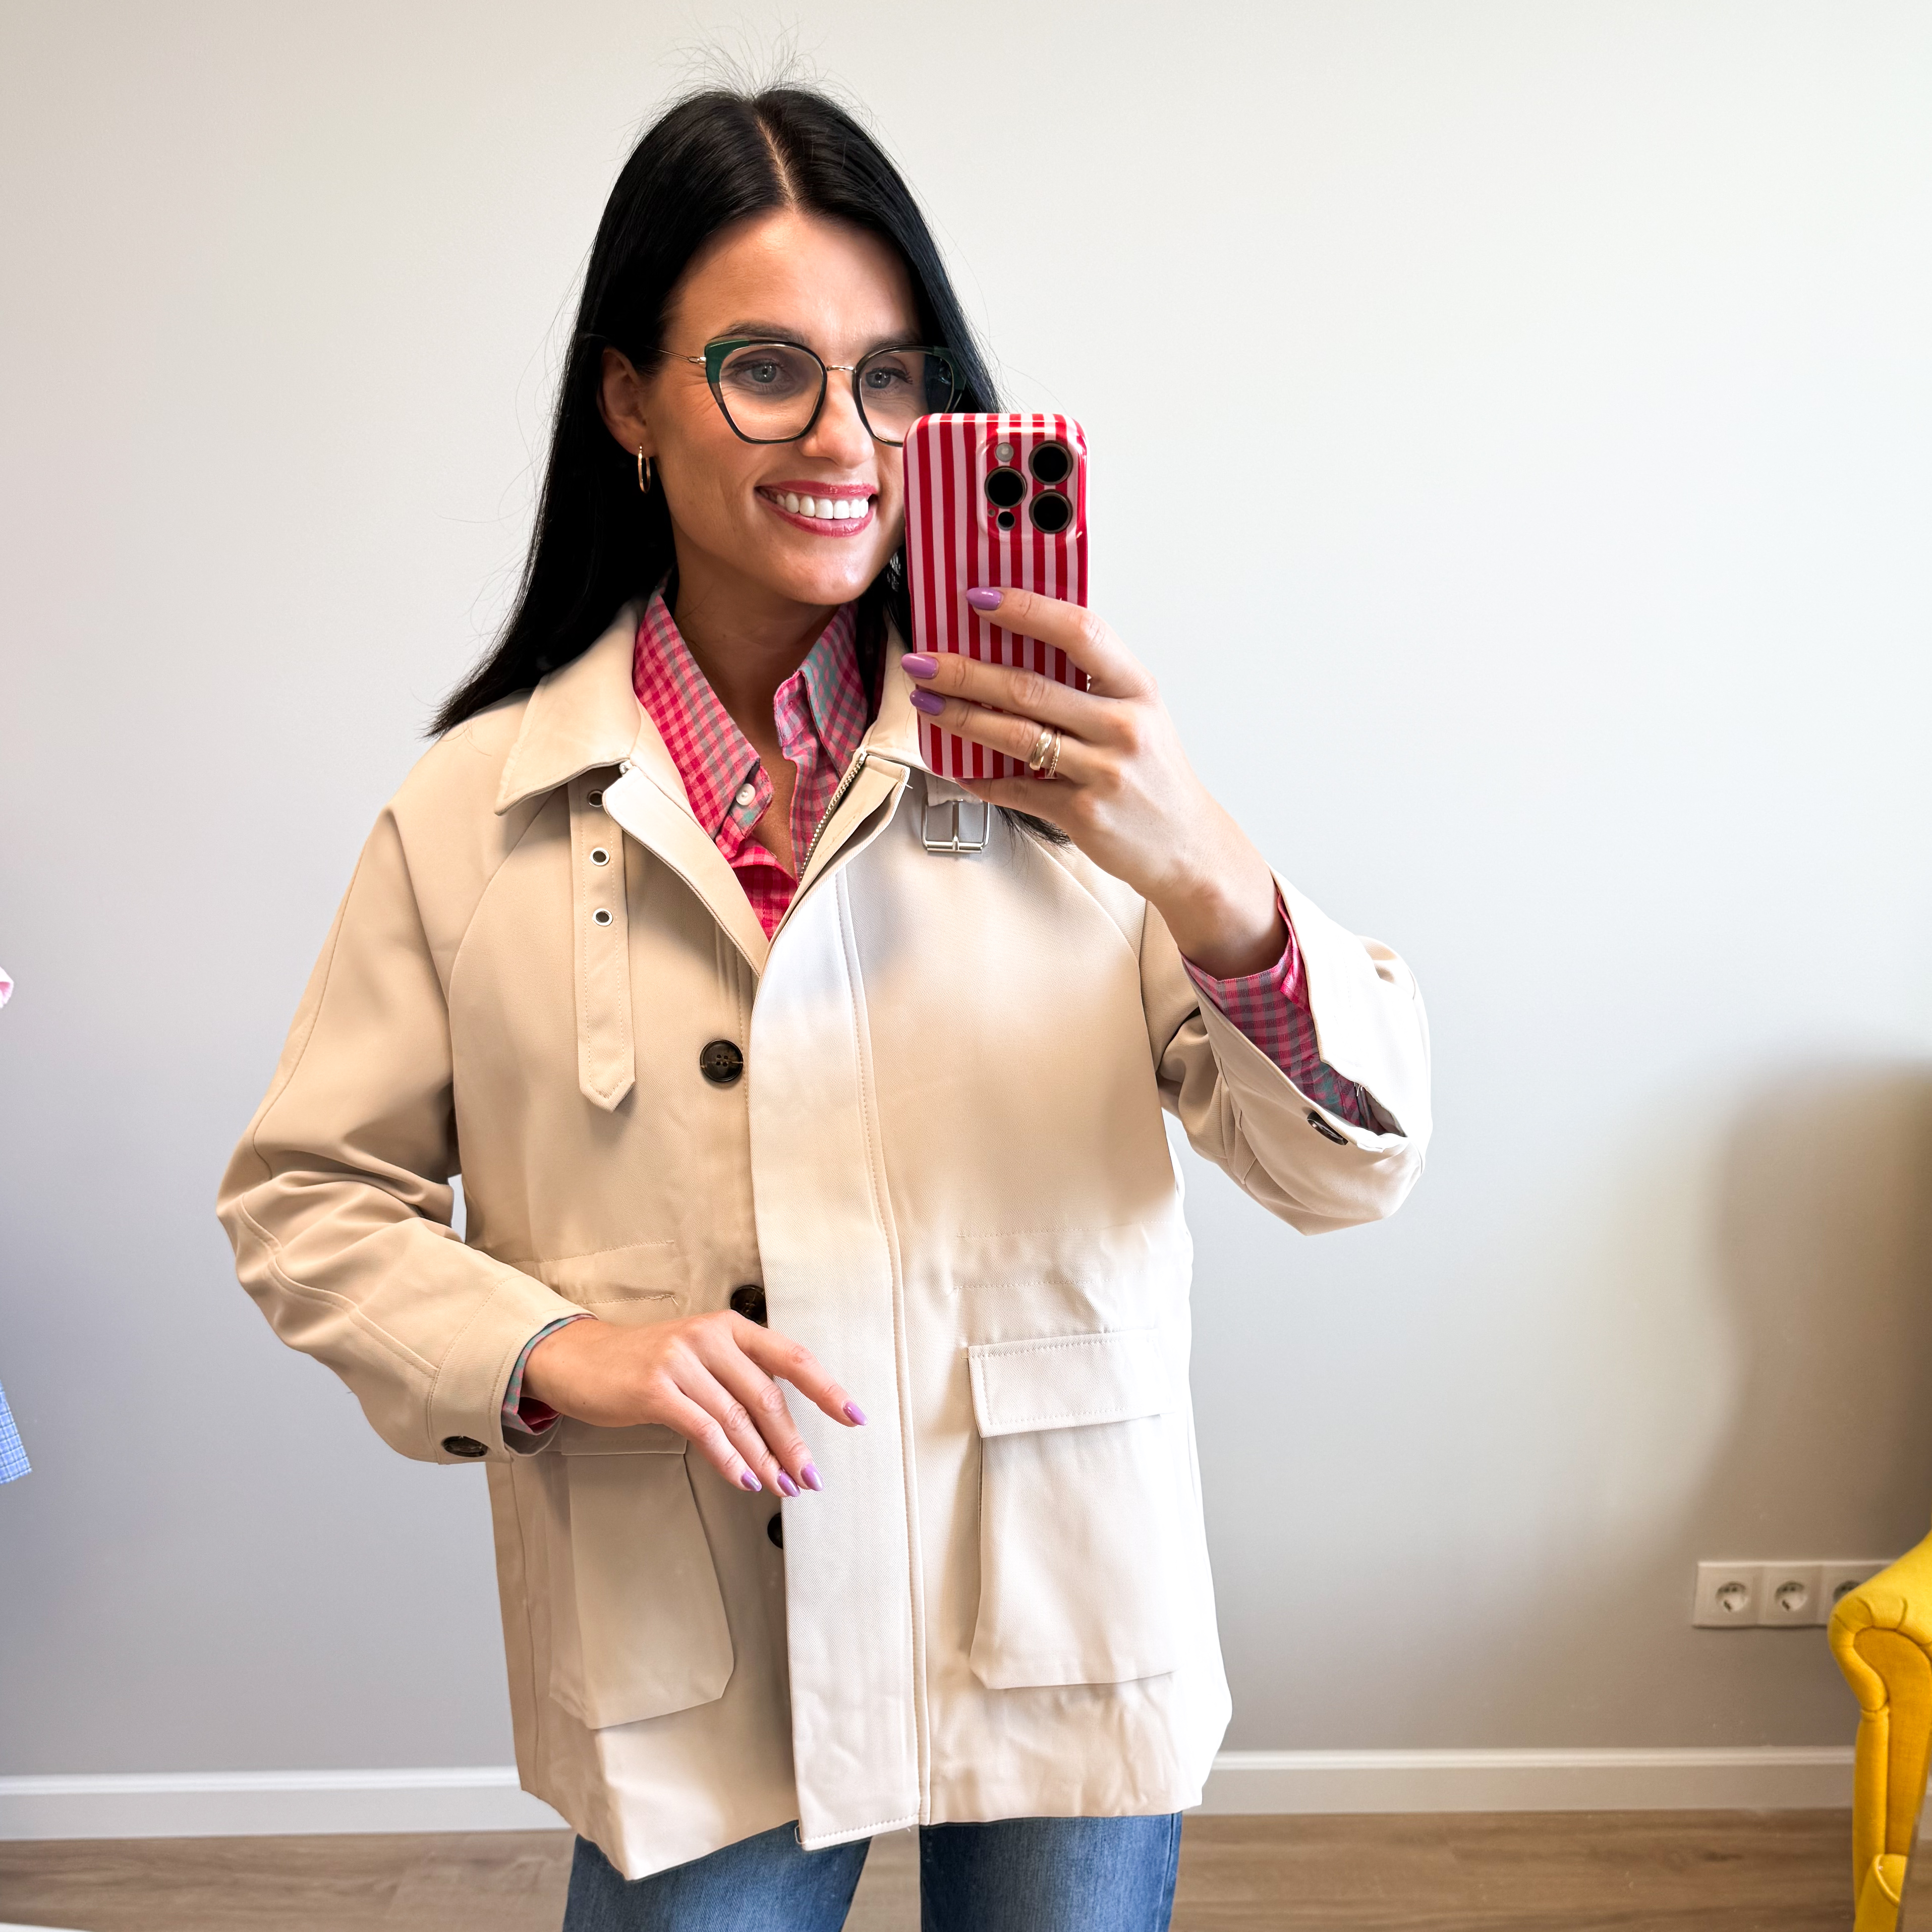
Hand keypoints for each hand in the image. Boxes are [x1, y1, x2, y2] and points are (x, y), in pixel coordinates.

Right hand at [521, 1312, 864, 1495]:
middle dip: (793, 1443)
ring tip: (780, 1486)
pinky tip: (742, 1478)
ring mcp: (681, 1360)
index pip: (791, 1357)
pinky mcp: (654, 1388)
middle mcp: (709, 1336)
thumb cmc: (645, 1363)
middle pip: (767, 1396)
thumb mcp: (699, 1359)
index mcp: (729, 1327)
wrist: (580, 1359)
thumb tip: (782, 1434)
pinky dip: (728, 1458)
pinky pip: (703, 1429)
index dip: (826, 1389)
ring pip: (738, 1417)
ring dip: (764, 1459)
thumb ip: (737, 1382)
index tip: (853, 1416)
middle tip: (809, 1477)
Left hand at [903, 587, 1286, 978]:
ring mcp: (1103, 771)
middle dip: (965, 671)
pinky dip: (979, 777)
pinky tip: (955, 765)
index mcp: (1136, 688)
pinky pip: (1016, 789)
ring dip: (961, 717)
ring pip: (1016, 736)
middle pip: (1029, 687)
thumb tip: (1018, 646)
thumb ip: (1092, 681)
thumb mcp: (1139, 713)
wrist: (1185, 845)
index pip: (1079, 631)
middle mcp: (1122, 726)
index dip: (1026, 610)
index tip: (980, 599)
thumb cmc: (1154, 774)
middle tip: (925, 661)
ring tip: (927, 702)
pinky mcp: (1083, 813)